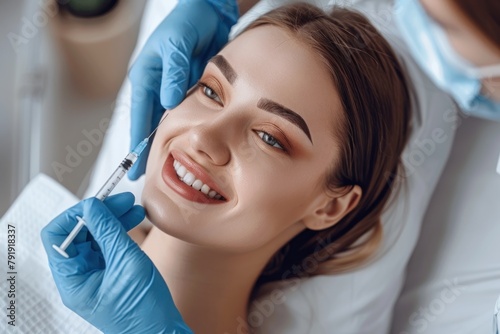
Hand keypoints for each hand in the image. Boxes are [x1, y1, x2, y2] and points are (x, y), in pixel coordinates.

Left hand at [41, 193, 191, 333]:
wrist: (161, 331)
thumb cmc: (143, 310)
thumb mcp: (127, 263)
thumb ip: (108, 231)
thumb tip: (93, 206)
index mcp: (72, 280)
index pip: (57, 236)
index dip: (75, 215)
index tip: (97, 202)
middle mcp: (79, 277)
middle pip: (78, 234)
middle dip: (100, 214)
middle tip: (121, 200)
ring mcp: (95, 275)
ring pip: (96, 237)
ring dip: (113, 220)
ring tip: (133, 208)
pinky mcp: (110, 273)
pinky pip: (109, 245)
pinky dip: (120, 231)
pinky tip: (134, 220)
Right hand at [128, 0, 238, 179]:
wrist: (209, 11)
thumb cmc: (187, 22)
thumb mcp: (177, 45)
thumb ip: (174, 74)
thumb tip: (169, 103)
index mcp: (145, 77)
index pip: (139, 117)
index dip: (137, 145)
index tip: (136, 168)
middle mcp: (157, 86)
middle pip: (152, 125)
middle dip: (152, 150)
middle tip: (151, 176)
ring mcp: (174, 88)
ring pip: (171, 122)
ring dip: (171, 142)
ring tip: (169, 167)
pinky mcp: (190, 88)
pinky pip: (188, 113)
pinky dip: (188, 128)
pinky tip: (189, 145)